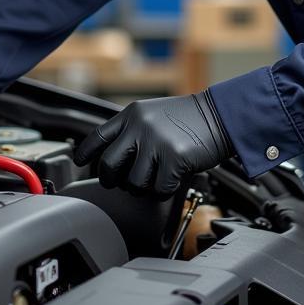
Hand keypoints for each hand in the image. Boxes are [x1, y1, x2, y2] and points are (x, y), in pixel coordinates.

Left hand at [74, 91, 232, 197]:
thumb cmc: (189, 119)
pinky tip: (173, 177)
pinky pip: (158, 189)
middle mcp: (139, 126)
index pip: (97, 136)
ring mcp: (155, 142)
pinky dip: (165, 190)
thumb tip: (113, 158)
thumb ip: (132, 131)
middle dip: (111, 180)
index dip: (86, 153)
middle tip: (120, 182)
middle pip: (108, 165)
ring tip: (155, 177)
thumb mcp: (153, 114)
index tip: (81, 162)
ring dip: (142, 187)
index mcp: (131, 115)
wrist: (222, 115)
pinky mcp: (173, 158)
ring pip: (133, 183)